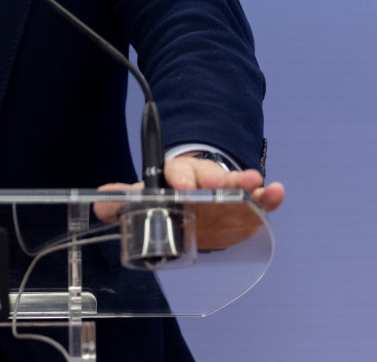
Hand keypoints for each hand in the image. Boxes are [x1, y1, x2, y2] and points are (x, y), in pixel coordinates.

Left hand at [94, 155, 284, 250]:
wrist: (199, 193)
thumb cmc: (170, 197)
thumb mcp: (147, 197)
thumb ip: (123, 202)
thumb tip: (99, 203)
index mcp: (177, 175)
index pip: (177, 171)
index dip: (179, 177)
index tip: (182, 184)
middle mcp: (203, 180)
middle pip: (209, 175)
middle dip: (212, 180)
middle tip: (215, 185)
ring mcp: (227, 191)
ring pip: (235, 184)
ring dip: (243, 184)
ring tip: (255, 183)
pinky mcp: (246, 205)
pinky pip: (260, 198)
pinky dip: (269, 196)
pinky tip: (277, 192)